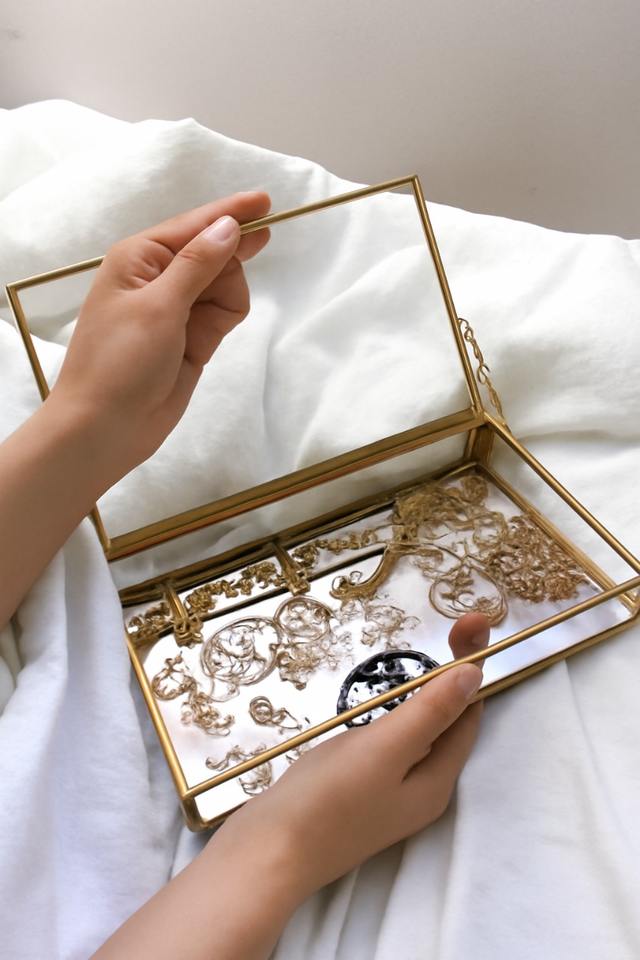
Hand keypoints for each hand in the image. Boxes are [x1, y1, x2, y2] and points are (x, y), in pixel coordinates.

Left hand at [49, 190, 270, 491]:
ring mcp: (177, 309)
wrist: (106, 428)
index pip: (193, 226)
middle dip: (231, 258)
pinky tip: (207, 339)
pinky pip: (224, 312)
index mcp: (139, 259)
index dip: (230, 213)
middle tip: (265, 241)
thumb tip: (229, 226)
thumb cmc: (120, 362)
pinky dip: (225, 318)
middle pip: (213, 251)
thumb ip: (198, 264)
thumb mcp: (158, 307)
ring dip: (226, 297)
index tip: (266, 202)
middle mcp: (158, 278)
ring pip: (225, 284)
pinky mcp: (193, 337)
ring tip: (204, 329)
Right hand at [92, 613, 489, 959]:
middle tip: (461, 622)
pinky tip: (382, 698)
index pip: (467, 716)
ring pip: (418, 731)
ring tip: (430, 649)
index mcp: (436, 782)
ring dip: (426, 690)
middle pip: (446, 722)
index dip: (472, 667)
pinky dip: (395, 711)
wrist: (265, 855)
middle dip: (454, 672)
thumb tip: (474, 675)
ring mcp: (385, 792)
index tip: (472, 621)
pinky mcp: (355, 790)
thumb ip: (429, 713)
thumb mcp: (384, 749)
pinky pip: (389, 742)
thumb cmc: (327, 801)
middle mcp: (419, 789)